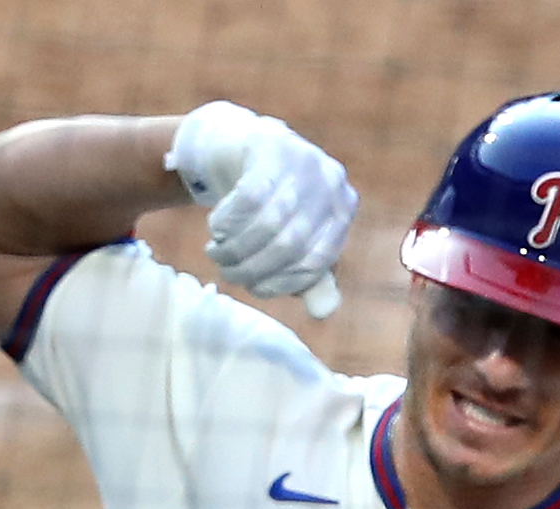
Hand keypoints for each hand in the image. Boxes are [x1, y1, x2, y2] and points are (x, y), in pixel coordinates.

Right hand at [168, 101, 356, 312]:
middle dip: (252, 268)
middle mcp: (331, 180)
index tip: (254, 288)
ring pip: (268, 224)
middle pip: (291, 245)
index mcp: (343, 207)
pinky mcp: (271, 144)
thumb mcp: (295, 240)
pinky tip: (216, 225)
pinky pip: (248, 199)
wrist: (243, 147)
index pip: (317, 263)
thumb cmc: (272, 203)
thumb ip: (310, 278)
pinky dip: (227, 221)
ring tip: (217, 253)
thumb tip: (324, 311)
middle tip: (228, 273)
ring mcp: (303, 158)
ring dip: (235, 248)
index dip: (282, 283)